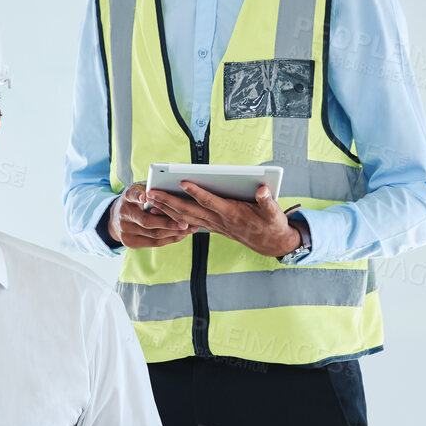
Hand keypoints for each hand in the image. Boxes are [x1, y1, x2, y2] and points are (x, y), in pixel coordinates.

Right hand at [110, 183, 194, 249]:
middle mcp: (123, 214)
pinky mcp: (129, 242)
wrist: (117, 218)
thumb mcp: (140, 190)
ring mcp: (124, 230)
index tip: (145, 197)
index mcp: (126, 197)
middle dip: (168, 223)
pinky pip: (153, 243)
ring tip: (189, 229)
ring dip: (173, 233)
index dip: (138, 196)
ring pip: (153, 234)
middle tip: (185, 223)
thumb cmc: (136, 201)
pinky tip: (180, 235)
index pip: (131, 195)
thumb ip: (151, 190)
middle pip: (147, 221)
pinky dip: (169, 239)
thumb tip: (171, 190)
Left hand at [144, 182, 300, 257]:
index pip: (211, 202)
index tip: (183, 182)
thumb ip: (267, 202)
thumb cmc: (272, 225)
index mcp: (233, 214)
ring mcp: (213, 225)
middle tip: (152, 192)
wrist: (270, 243)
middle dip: (169, 202)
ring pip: (185, 218)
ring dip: (167, 209)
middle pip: (190, 211)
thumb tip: (262, 190)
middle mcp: (219, 220)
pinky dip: (174, 216)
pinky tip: (161, 210)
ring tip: (150, 199)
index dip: (197, 192)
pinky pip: (189, 222)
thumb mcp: (275, 214)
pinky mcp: (211, 226)